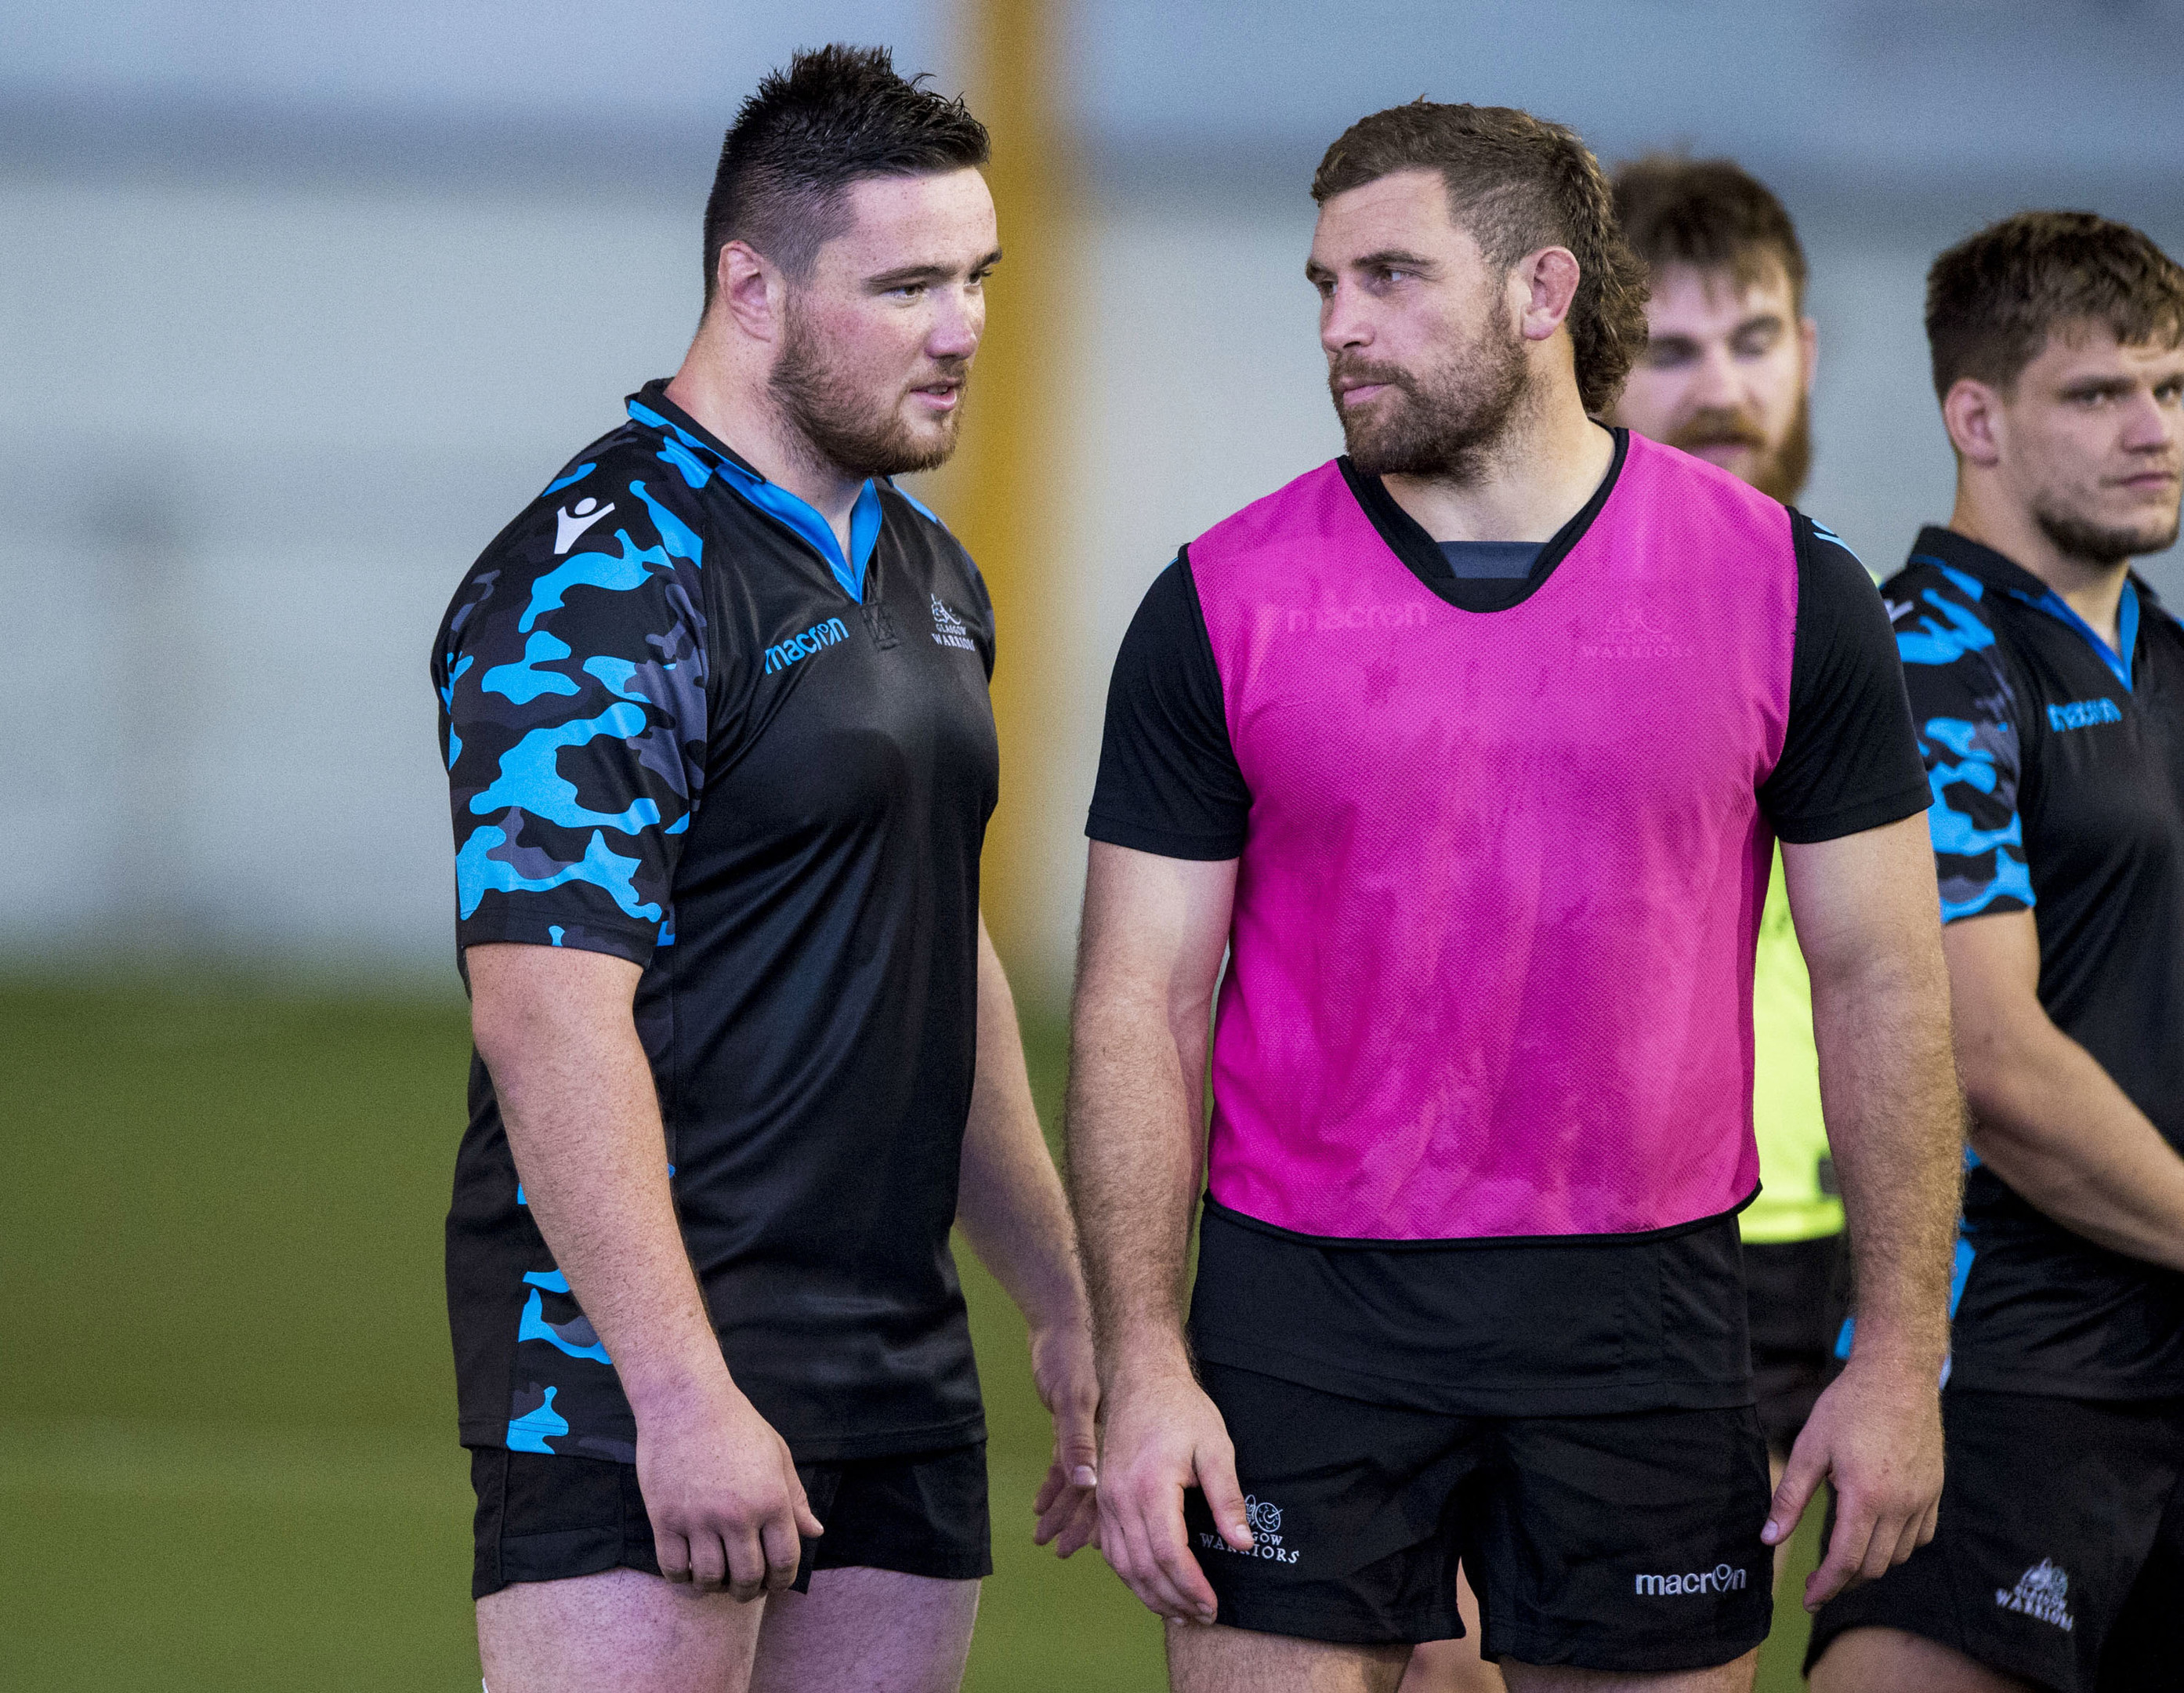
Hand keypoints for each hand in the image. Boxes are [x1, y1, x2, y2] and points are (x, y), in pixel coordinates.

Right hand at [633, 1369, 824, 1601]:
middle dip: (751, 1590)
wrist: (685, 1401)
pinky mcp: (665, 1519)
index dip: (783, 1580)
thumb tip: (815, 1533)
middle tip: (745, 1586)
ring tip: (718, 1577)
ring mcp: (699, 1518)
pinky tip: (690, 1568)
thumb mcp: (777, 1455)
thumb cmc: (736, 1425)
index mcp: (771, 1499)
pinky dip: (683, 1578)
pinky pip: (674, 1568)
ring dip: (716, 1587)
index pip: (785, 1561)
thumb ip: (796, 1499)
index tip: (775, 1581)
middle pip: (748, 1578)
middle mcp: (737, 1514)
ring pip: (710, 1579)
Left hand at [1028, 1318, 1102, 1557]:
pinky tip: (1042, 1504)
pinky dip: (1053, 1484)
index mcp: (1106, 1438)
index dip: (1096, 1522)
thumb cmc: (1071, 1354)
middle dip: (1075, 1524)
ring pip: (1076, 1483)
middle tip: (1060, 1552)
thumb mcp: (1072, 1397)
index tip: (1087, 1550)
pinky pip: (1064, 1463)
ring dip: (1061, 1510)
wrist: (1063, 1321)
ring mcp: (1086, 1434)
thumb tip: (1085, 1483)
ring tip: (1047, 1538)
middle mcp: (1098, 1441)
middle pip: (1090, 1494)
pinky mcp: (1071, 1424)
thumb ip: (1076, 1440)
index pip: (1104, 1491)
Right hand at [1096, 1366, 1252, 1624]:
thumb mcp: (1215, 1447)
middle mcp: (1120, 1498)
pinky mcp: (1102, 1497)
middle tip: (1201, 1617)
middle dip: (1173, 1599)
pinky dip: (1130, 1575)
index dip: (1191, 1587)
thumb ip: (1227, 1498)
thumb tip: (1243, 1544)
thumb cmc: (1182, 1410)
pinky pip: (1111, 1549)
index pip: (1170, 1554)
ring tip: (1179, 1612)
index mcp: (1150, 1486)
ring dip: (1150, 1594)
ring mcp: (1105, 1499)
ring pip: (1122, 1565)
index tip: (1212, 1606)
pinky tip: (1152, 1585)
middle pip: (1143, 1567)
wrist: (1140, 1379)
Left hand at [1764, 1355, 1944, 1611]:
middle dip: (1844, 1582)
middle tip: (1819, 1583)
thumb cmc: (1848, 1407)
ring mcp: (1922, 1500)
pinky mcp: (1935, 1491)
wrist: (1898, 1376)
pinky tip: (1877, 1536)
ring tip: (1844, 1560)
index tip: (1807, 1599)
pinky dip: (1899, 1547)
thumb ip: (1790, 1498)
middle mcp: (1900, 1506)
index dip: (1825, 1587)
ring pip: (1899, 1556)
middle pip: (1874, 1566)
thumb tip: (1769, 1538)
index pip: (1846, 1561)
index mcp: (1865, 1497)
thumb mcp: (1809, 1448)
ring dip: (1871, 1566)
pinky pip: (1920, 1537)